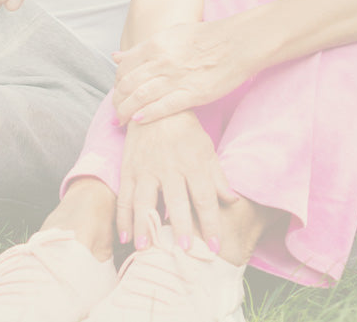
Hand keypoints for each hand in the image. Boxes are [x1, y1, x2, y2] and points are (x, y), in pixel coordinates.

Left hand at [113, 19, 251, 124]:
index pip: (124, 67)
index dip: (116, 83)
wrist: (238, 43)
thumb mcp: (172, 34)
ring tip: (121, 122)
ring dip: (126, 112)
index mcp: (156, 44)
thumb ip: (144, 47)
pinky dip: (147, 115)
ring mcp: (176, 78)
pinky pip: (163, 107)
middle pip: (128, 84)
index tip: (117, 93)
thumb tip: (116, 56)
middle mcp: (162, 60)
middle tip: (115, 112)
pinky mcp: (192, 94)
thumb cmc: (207, 36)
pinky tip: (139, 121)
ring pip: (140, 98)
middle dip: (117, 101)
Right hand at [116, 111, 237, 251]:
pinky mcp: (129, 169)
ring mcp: (147, 168)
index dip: (210, 223)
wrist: (155, 105)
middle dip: (181, 227)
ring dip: (145, 226)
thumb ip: (218, 177)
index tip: (214, 247)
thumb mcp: (206, 148)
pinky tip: (124, 236)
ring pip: (145, 200)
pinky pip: (125, 195)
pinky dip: (123, 217)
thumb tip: (233, 200)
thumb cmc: (185, 131)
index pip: (204, 198)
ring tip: (146, 249)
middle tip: (183, 252)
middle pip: (176, 202)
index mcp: (193, 163)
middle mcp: (170, 167)